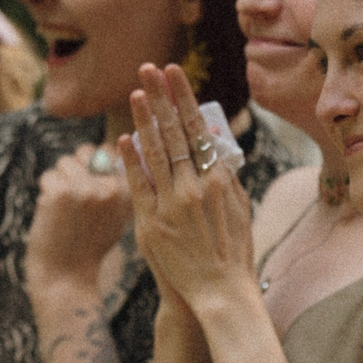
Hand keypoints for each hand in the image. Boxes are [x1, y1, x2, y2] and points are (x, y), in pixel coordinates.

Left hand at [24, 141, 133, 294]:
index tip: (89, 185)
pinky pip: (48, 177)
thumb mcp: (113, 217)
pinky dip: (45, 193)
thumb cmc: (87, 247)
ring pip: (63, 163)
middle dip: (74, 170)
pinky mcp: (61, 193)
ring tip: (64, 211)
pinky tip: (53, 216)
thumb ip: (112, 186)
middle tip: (73, 202)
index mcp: (127, 192)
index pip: (110, 152)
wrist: (67, 278)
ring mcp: (85, 188)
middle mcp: (110, 188)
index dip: (94, 163)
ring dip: (57, 182)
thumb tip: (100, 151)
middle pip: (84, 152)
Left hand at [125, 64, 256, 310]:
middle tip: (148, 68)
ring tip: (134, 93)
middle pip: (173, 133)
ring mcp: (172, 205)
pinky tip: (123, 139)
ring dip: (143, 120)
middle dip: (160, 98)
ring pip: (154, 154)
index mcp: (218, 181)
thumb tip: (216, 144)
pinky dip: (131, 161)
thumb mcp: (239, 209)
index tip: (173, 72)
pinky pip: (139, 186)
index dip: (183, 98)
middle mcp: (195, 188)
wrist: (220, 294)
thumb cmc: (233, 252)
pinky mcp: (152, 224)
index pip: (197, 128)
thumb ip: (226, 176)